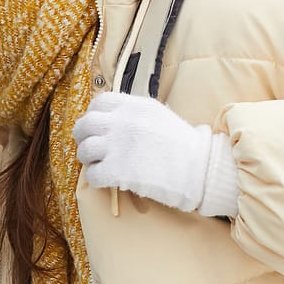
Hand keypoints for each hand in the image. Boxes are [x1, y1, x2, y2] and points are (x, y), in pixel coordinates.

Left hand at [72, 91, 239, 216]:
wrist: (200, 168)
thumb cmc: (183, 145)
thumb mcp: (157, 115)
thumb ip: (133, 113)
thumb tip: (112, 118)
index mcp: (132, 106)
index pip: (98, 103)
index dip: (93, 116)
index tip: (98, 128)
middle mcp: (121, 122)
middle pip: (85, 125)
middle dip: (83, 138)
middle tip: (91, 149)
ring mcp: (118, 146)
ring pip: (84, 150)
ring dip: (88, 159)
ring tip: (99, 165)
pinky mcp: (117, 170)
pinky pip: (92, 175)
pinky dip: (96, 179)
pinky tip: (107, 181)